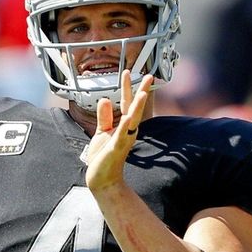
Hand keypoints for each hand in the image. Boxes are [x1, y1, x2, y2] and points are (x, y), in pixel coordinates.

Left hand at [85, 71, 153, 191]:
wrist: (102, 179)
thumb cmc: (103, 157)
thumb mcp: (102, 132)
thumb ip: (104, 116)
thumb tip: (106, 99)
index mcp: (123, 125)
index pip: (128, 103)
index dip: (128, 87)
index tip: (129, 72)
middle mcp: (127, 131)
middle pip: (136, 108)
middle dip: (142, 91)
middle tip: (149, 75)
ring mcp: (123, 139)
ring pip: (133, 120)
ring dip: (138, 107)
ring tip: (143, 93)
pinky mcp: (116, 149)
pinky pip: (122, 136)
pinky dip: (125, 127)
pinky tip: (128, 118)